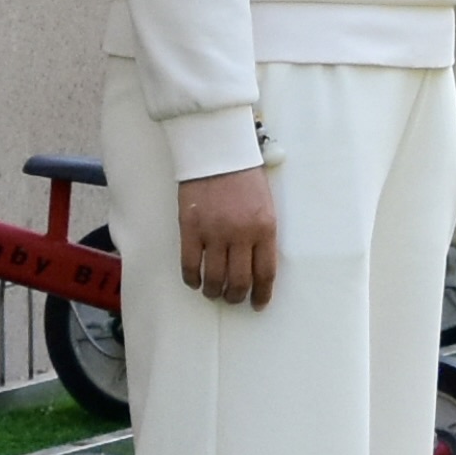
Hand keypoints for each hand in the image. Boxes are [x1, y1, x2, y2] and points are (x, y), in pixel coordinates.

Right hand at [173, 164, 282, 309]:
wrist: (217, 151)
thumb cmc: (244, 175)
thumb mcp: (265, 204)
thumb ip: (262, 234)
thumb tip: (255, 265)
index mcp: (265, 228)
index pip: (265, 273)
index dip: (262, 294)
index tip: (258, 303)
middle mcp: (241, 234)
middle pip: (239, 281)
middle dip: (236, 297)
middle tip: (232, 298)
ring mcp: (214, 232)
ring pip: (214, 278)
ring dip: (214, 291)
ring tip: (213, 292)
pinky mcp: (191, 228)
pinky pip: (190, 264)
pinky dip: (192, 278)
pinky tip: (194, 280)